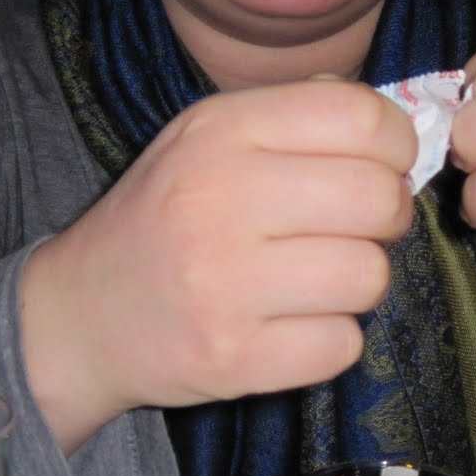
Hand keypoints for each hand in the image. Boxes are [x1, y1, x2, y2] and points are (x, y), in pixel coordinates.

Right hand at [21, 80, 416, 451]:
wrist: (80, 315)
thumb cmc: (164, 218)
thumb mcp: (206, 138)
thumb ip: (293, 116)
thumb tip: (392, 127)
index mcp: (220, 130)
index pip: (363, 119)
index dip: (395, 147)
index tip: (378, 169)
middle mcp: (218, 198)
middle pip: (378, 199)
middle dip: (385, 219)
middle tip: (353, 232)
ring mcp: (224, 285)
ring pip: (369, 276)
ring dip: (358, 284)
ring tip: (316, 282)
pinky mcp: (233, 359)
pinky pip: (343, 346)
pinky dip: (330, 341)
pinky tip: (292, 326)